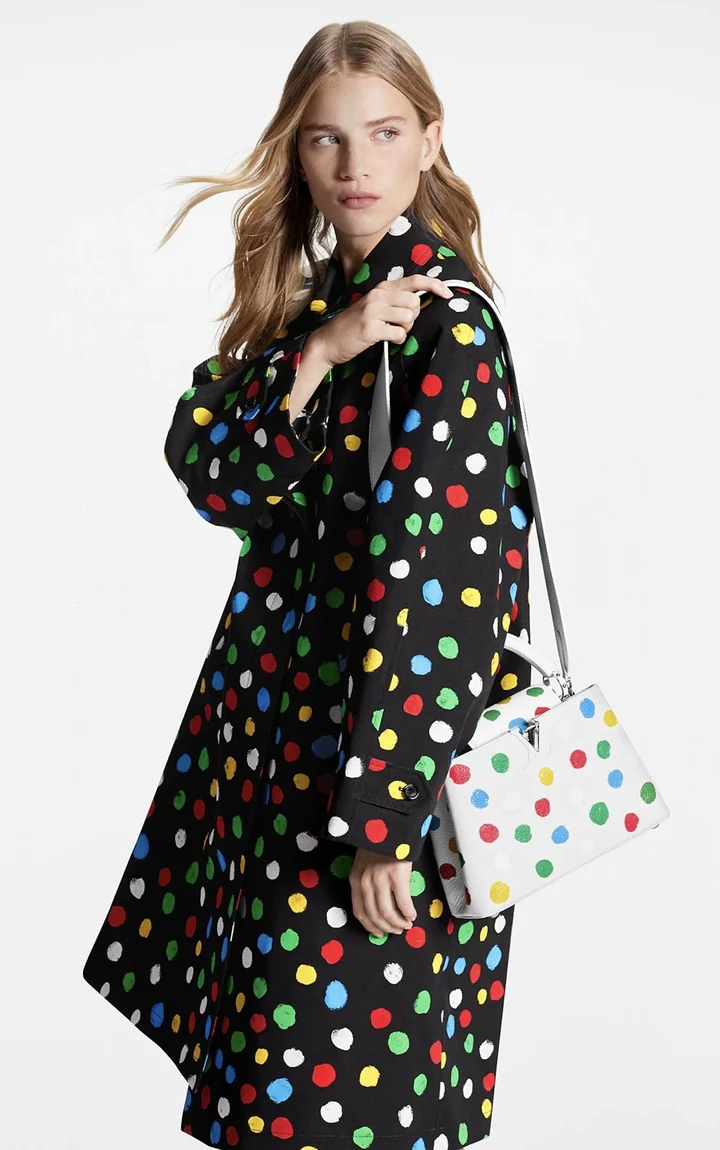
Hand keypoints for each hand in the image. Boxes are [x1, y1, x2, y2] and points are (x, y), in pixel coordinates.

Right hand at [309, 274, 452, 369]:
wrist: (328, 341)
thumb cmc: (354, 326)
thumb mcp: (373, 307)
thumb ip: (393, 301)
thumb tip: (418, 304)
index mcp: (381, 288)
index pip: (414, 280)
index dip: (434, 285)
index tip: (447, 293)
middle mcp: (378, 295)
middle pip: (415, 302)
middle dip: (414, 317)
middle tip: (401, 325)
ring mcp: (373, 311)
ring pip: (409, 317)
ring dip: (406, 329)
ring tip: (392, 333)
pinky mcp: (370, 328)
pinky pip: (399, 334)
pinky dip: (397, 340)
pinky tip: (386, 340)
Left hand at [349, 848, 416, 937]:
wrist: (388, 824)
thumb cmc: (379, 843)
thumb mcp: (365, 863)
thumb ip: (367, 881)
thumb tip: (378, 904)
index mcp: (355, 880)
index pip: (360, 912)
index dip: (370, 926)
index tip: (379, 933)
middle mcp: (365, 883)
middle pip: (374, 916)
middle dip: (387, 928)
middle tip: (397, 931)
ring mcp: (380, 880)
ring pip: (388, 913)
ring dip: (398, 923)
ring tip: (406, 924)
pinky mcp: (397, 876)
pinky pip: (403, 903)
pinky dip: (408, 912)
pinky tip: (412, 914)